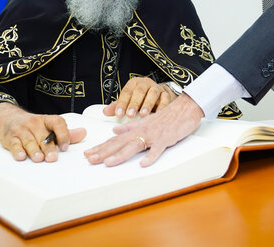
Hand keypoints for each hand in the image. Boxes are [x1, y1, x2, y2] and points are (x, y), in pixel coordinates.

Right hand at [0, 102, 86, 162]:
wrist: (9, 118)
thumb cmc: (33, 126)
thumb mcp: (49, 127)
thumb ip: (66, 133)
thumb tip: (83, 133)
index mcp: (47, 120)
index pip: (57, 123)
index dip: (63, 134)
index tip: (65, 147)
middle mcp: (34, 123)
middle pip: (43, 135)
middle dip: (48, 147)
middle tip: (53, 158)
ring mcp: (22, 130)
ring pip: (29, 141)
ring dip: (34, 150)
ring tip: (39, 159)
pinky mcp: (10, 138)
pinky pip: (14, 144)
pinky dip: (17, 150)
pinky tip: (21, 156)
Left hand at [85, 93, 203, 167]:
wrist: (185, 108)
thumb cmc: (167, 117)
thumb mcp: (145, 121)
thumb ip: (129, 127)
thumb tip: (113, 131)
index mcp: (136, 129)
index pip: (115, 140)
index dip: (101, 147)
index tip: (88, 154)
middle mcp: (141, 132)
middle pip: (120, 143)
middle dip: (104, 152)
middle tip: (89, 160)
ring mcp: (153, 135)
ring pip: (134, 146)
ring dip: (120, 155)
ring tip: (108, 163)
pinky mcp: (165, 139)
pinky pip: (157, 149)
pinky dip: (150, 156)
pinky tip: (143, 164)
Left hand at [103, 77, 175, 117]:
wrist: (160, 95)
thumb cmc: (142, 99)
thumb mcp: (129, 101)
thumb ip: (119, 106)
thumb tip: (105, 112)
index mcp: (134, 83)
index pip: (127, 91)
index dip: (122, 102)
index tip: (119, 113)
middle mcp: (146, 83)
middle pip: (140, 90)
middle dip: (134, 103)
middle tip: (130, 115)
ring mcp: (157, 88)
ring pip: (153, 93)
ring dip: (148, 104)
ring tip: (143, 114)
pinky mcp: (167, 94)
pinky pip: (165, 99)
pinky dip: (162, 106)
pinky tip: (158, 114)